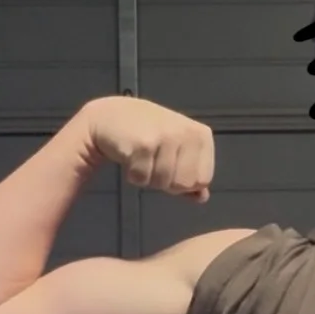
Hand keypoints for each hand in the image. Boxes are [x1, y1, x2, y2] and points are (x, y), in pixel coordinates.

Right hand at [78, 97, 214, 201]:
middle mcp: (188, 133)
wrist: (111, 116)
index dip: (184, 181)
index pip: (203, 180)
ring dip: (148, 178)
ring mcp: (166, 137)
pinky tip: (130, 157)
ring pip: (163, 183)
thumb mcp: (176, 150)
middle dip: (167, 182)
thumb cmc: (148, 134)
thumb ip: (192, 174)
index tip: (171, 164)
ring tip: (142, 157)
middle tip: (154, 161)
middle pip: (185, 185)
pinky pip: (142, 179)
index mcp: (202, 136)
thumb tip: (202, 198)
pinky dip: (133, 175)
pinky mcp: (144, 144)